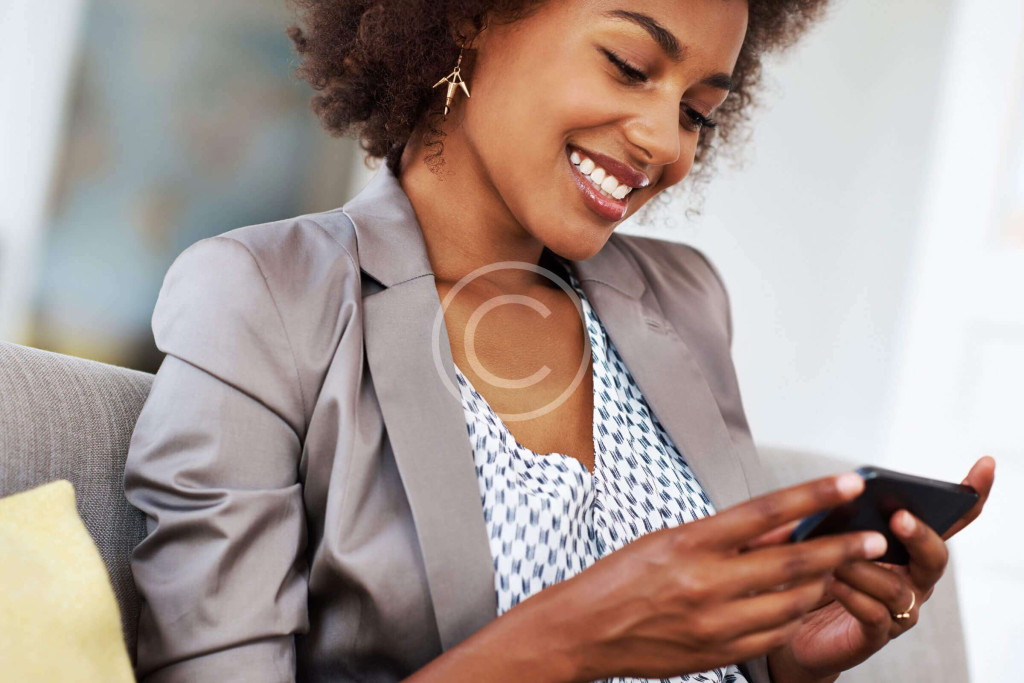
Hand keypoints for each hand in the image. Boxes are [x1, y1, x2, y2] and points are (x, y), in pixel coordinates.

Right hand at [516, 472, 888, 681]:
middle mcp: (707, 583)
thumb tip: (778, 525)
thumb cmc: (621, 578)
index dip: (813, 497)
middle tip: (875, 540)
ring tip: (840, 569)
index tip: (850, 484)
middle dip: (841, 549)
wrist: (586, 630)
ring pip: (792, 602)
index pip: (766, 513)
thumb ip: (726, 536)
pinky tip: (800, 603)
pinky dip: (793, 616)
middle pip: (793, 563)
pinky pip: (775, 635)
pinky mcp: (719, 653)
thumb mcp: (669, 541)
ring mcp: (715, 623)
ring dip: (821, 584)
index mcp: (691, 544)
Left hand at [769, 456, 995, 680]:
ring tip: (838, 556)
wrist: (791, 622)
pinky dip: (854, 596)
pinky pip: (874, 616)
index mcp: (908, 547)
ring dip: (867, 568)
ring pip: (898, 588)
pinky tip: (832, 581)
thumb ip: (840, 516)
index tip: (986, 463)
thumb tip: (842, 490)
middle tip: (899, 517)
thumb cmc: (815, 569)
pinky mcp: (874, 634)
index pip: (949, 520)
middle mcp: (913, 578)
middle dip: (920, 535)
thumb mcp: (825, 534)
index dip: (971, 495)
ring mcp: (898, 609)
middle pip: (935, 556)